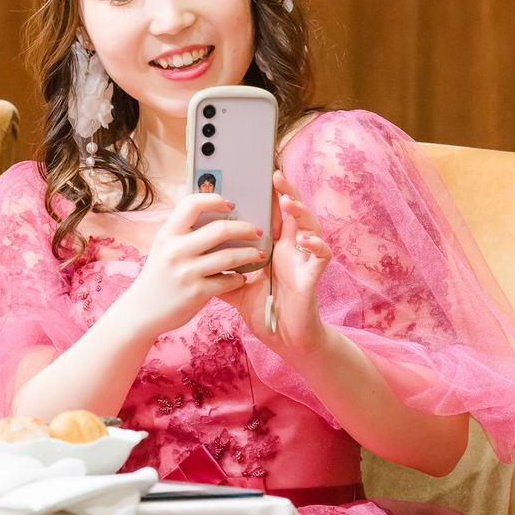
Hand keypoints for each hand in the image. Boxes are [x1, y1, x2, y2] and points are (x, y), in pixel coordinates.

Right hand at [114, 192, 268, 339]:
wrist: (142, 310)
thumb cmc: (158, 276)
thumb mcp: (163, 248)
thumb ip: (183, 234)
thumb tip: (216, 217)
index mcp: (167, 234)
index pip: (191, 204)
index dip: (214, 199)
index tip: (231, 204)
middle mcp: (176, 250)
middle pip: (219, 230)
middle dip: (244, 229)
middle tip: (257, 231)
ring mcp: (186, 272)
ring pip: (229, 256)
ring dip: (250, 254)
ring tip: (259, 254)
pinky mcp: (196, 293)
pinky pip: (227, 281)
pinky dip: (239, 278)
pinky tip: (241, 278)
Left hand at [223, 171, 331, 357]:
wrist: (283, 339)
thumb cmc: (263, 309)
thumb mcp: (234, 287)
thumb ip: (219, 269)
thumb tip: (192, 257)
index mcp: (272, 247)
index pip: (271, 215)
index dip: (267, 196)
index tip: (254, 176)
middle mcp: (290, 249)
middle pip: (293, 213)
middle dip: (286, 192)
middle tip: (275, 175)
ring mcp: (303, 261)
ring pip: (311, 228)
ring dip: (302, 213)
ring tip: (289, 202)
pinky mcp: (313, 277)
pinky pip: (321, 257)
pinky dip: (317, 247)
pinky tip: (307, 241)